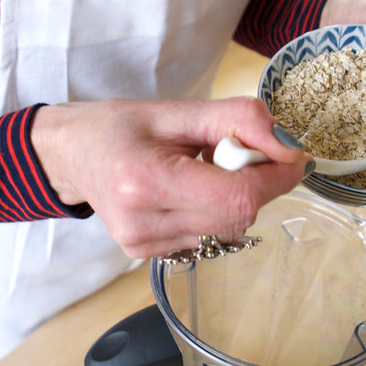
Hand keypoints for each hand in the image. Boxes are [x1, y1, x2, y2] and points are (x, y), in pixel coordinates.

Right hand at [30, 97, 312, 257]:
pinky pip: (210, 238)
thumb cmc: (119, 126)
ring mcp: (143, 247)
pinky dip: (218, 213)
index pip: (237, 196)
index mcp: (145, 181)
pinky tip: (194, 193)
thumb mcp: (177, 109)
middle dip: (258, 184)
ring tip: (208, 172)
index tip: (292, 156)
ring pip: (228, 231)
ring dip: (237, 199)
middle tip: (241, 154)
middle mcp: (143, 225)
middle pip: (238, 216)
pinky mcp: (148, 256)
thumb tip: (289, 146)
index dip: (277, 178)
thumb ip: (237, 120)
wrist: (73, 155)